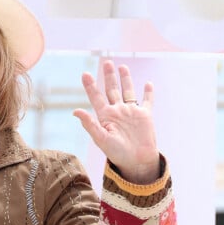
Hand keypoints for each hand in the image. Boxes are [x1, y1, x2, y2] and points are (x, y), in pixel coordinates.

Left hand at [74, 60, 160, 183]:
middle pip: (112, 90)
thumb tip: (75, 111)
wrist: (136, 162)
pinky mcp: (145, 115)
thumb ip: (90, 124)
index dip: (90, 86)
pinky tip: (148, 84)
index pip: (96, 97)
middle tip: (107, 62)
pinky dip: (148, 92)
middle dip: (109, 77)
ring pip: (128, 91)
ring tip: (122, 67)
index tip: (85, 74)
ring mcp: (131, 112)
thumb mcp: (101, 139)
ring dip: (125, 79)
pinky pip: (147, 101)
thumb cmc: (116, 153)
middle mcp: (117, 112)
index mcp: (105, 116)